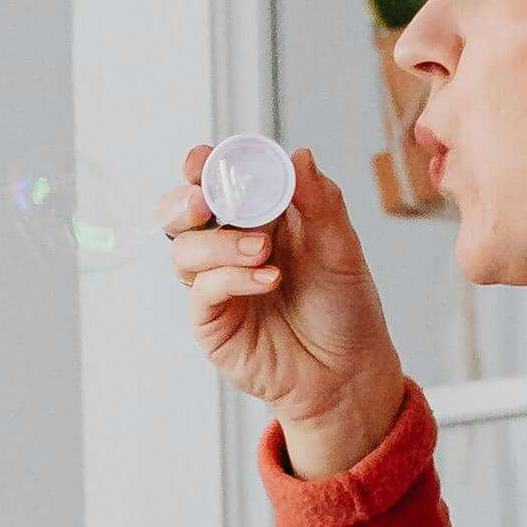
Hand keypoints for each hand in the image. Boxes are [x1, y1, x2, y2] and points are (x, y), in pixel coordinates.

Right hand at [163, 141, 410, 484]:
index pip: (219, 180)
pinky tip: (267, 278)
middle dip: (184, 199)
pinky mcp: (211, 321)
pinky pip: (204, 289)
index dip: (206, 165)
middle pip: (179, 212)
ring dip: (219, 242)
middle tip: (207, 199)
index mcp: (258, 216)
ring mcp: (215, 284)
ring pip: (184, 248)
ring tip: (263, 251)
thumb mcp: (341, 247)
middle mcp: (228, 245)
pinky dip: (232, 277)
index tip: (207, 159)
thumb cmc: (343, 307)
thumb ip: (320, 202)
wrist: (347, 371)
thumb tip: (299, 154)